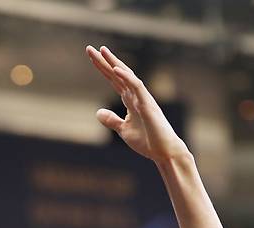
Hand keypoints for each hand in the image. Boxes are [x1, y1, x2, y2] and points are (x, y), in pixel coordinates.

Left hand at [86, 46, 189, 162]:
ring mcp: (142, 98)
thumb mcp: (123, 130)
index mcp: (130, 100)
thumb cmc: (147, 140)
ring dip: (114, 63)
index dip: (103, 68)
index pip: (114, 80)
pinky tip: (115, 69)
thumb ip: (112, 120)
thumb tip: (98, 112)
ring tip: (102, 51)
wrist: (163, 151)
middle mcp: (136, 95)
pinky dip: (126, 77)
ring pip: (127, 76)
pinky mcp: (148, 105)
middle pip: (118, 74)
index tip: (91, 56)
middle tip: (90, 49)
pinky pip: (136, 87)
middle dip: (104, 61)